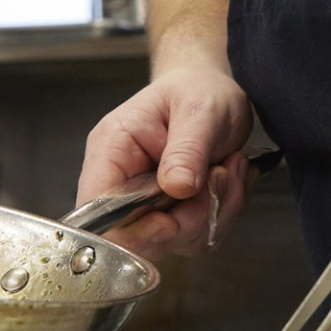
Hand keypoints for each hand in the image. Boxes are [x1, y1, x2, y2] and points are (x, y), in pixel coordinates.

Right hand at [77, 67, 254, 256]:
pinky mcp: (175, 213)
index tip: (171, 223)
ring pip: (178, 240)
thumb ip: (187, 149)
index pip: (97, 210)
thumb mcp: (199, 110)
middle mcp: (123, 182)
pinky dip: (225, 212)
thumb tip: (177, 188)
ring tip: (230, 168)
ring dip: (216, 211)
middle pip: (140, 236)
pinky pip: (200, 235)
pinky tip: (233, 178)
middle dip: (191, 218)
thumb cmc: (197, 90)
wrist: (212, 91)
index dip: (130, 230)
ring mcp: (149, 203)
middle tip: (221, 177)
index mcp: (112, 151)